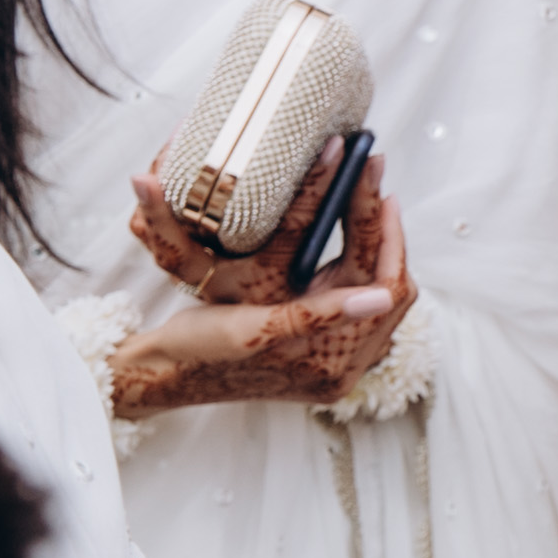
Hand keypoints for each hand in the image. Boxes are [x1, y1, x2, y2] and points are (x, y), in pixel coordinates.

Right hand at [113, 156, 412, 412]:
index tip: (384, 195)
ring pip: (372, 289)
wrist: (167, 369)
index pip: (390, 293)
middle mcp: (341, 365)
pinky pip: (352, 295)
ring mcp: (331, 356)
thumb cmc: (200, 347)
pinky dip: (352, 264)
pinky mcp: (317, 346)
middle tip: (376, 187)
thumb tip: (382, 297)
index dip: (391, 241)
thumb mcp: (255, 326)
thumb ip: (317, 316)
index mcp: (332, 362)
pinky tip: (343, 237)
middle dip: (383, 236)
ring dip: (370, 248)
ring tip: (365, 205)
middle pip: (386, 288)